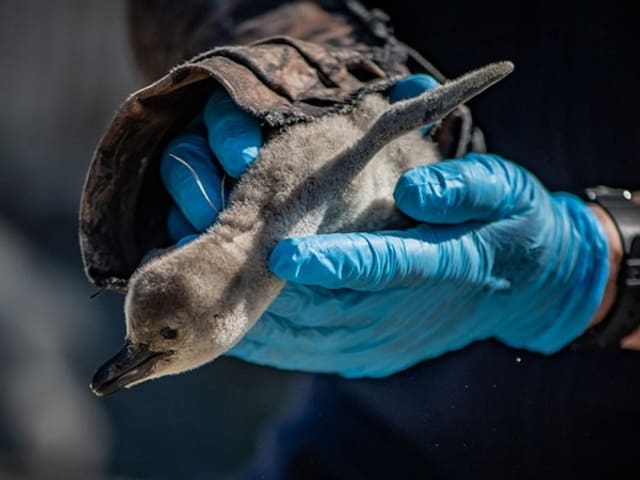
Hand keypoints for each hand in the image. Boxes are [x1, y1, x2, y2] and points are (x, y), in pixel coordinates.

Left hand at [229, 153, 609, 375]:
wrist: (523, 286)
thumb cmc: (505, 223)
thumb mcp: (502, 190)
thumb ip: (463, 186)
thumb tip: (414, 186)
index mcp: (437, 264)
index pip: (378, 264)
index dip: (330, 261)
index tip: (279, 250)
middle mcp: (400, 312)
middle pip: (321, 305)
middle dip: (258, 278)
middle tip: (203, 247)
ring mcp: (379, 339)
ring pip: (302, 336)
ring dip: (248, 311)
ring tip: (196, 279)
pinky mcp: (365, 353)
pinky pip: (303, 352)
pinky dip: (263, 336)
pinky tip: (225, 313)